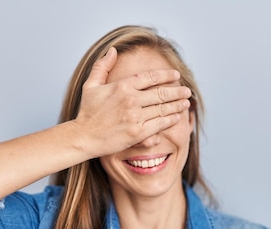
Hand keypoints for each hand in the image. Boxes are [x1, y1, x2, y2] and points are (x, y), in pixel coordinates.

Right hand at [73, 47, 191, 157]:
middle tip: (187, 91)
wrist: (83, 137)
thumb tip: (113, 50)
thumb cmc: (87, 112)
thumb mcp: (91, 85)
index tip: (176, 75)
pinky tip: (177, 116)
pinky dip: (170, 119)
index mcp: (122, 86)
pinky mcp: (137, 133)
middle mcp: (131, 100)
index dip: (166, 75)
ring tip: (186, 103)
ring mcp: (135, 117)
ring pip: (163, 108)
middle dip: (177, 91)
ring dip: (177, 105)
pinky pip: (159, 124)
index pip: (150, 77)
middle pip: (161, 92)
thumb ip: (102, 66)